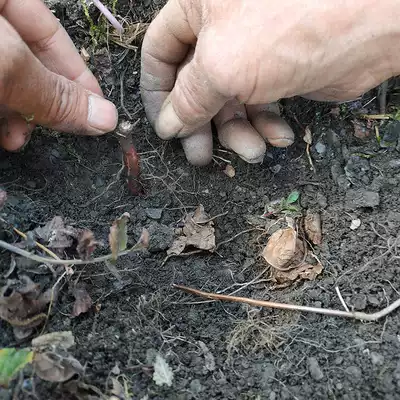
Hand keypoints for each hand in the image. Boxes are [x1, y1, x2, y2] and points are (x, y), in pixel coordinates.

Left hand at [0, 0, 117, 151]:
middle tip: (53, 130)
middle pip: (28, 59)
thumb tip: (105, 118)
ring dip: (17, 114)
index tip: (95, 112)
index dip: (77, 75)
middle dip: (41, 101)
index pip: (51, 32)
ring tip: (17, 138)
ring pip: (5, 78)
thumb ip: (54, 92)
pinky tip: (1, 133)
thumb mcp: (7, 64)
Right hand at [140, 0, 398, 165]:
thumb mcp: (221, 65)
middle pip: (194, 84)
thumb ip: (188, 98)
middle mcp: (221, 28)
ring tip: (252, 152)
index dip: (158, 94)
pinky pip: (258, 104)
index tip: (166, 130)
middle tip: (202, 157)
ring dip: (238, 132)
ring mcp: (250, 51)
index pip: (160, 52)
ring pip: (227, 101)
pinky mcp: (277, 71)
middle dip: (201, 124)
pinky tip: (279, 138)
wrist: (373, 21)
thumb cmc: (287, 28)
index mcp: (197, 7)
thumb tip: (167, 126)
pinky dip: (266, 125)